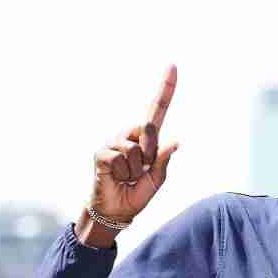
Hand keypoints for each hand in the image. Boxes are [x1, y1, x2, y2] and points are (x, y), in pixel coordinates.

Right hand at [78, 65, 178, 245]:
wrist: (116, 211)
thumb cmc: (137, 193)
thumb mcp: (157, 179)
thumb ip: (164, 159)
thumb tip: (177, 140)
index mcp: (146, 140)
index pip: (157, 111)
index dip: (165, 89)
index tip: (173, 66)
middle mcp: (129, 136)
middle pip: (149, 131)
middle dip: (151, 154)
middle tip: (141, 172)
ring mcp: (113, 143)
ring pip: (136, 149)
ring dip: (137, 169)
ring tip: (128, 177)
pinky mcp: (101, 153)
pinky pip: (120, 158)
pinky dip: (123, 172)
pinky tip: (115, 177)